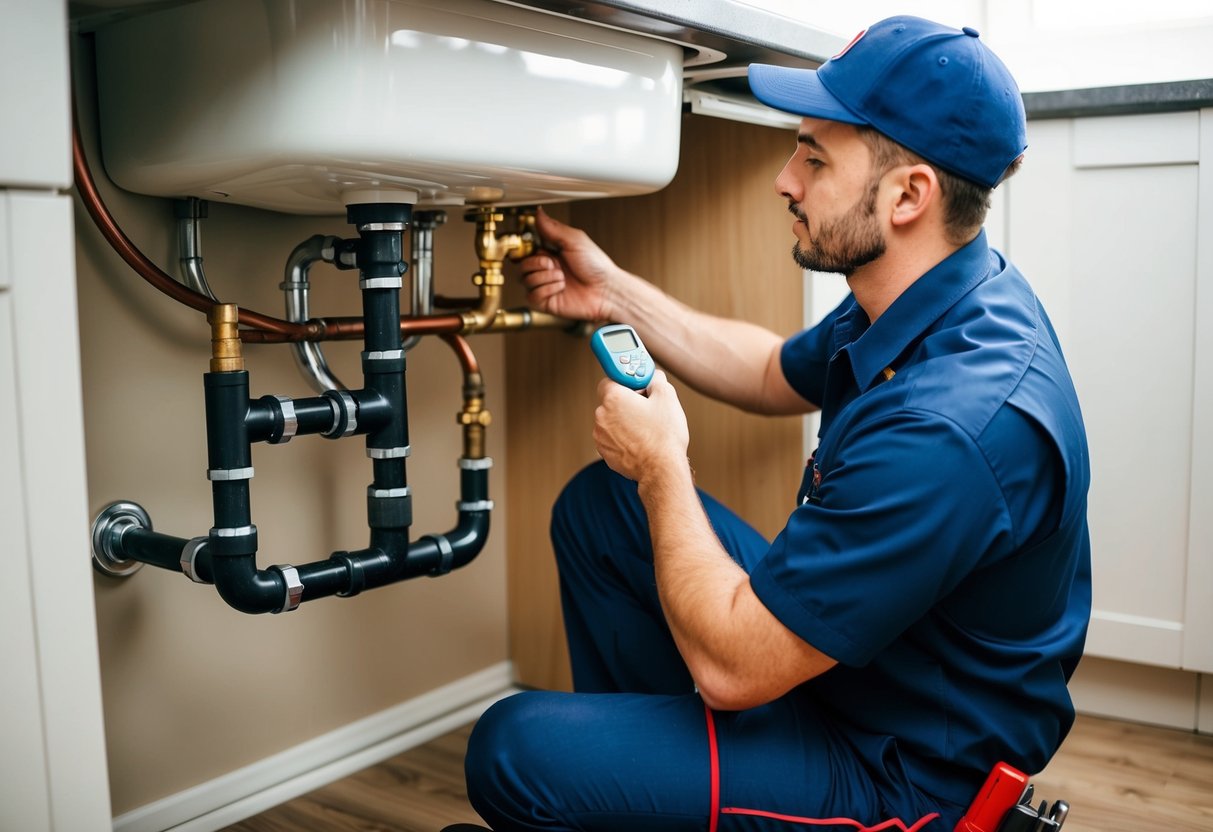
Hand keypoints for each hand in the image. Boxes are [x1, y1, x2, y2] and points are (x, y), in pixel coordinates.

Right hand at [517, 208, 620, 321]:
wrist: (606, 290)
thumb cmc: (597, 266)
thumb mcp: (575, 240)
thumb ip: (553, 228)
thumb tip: (538, 212)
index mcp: (551, 253)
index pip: (527, 249)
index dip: (527, 249)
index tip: (535, 247)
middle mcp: (546, 269)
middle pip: (521, 265)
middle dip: (536, 263)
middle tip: (552, 263)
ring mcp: (545, 286)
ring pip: (525, 280)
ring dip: (545, 277)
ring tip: (562, 277)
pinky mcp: (546, 302)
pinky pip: (532, 296)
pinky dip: (546, 290)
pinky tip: (560, 288)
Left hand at [593, 370, 689, 484]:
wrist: (661, 469)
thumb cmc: (663, 436)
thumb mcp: (667, 397)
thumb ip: (657, 380)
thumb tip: (653, 377)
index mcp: (613, 398)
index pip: (610, 380)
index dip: (625, 383)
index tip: (636, 387)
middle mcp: (601, 416)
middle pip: (611, 401)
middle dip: (626, 403)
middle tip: (646, 409)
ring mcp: (601, 436)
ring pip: (611, 421)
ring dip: (623, 421)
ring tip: (645, 429)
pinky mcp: (604, 452)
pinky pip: (612, 438)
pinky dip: (622, 438)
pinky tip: (640, 442)